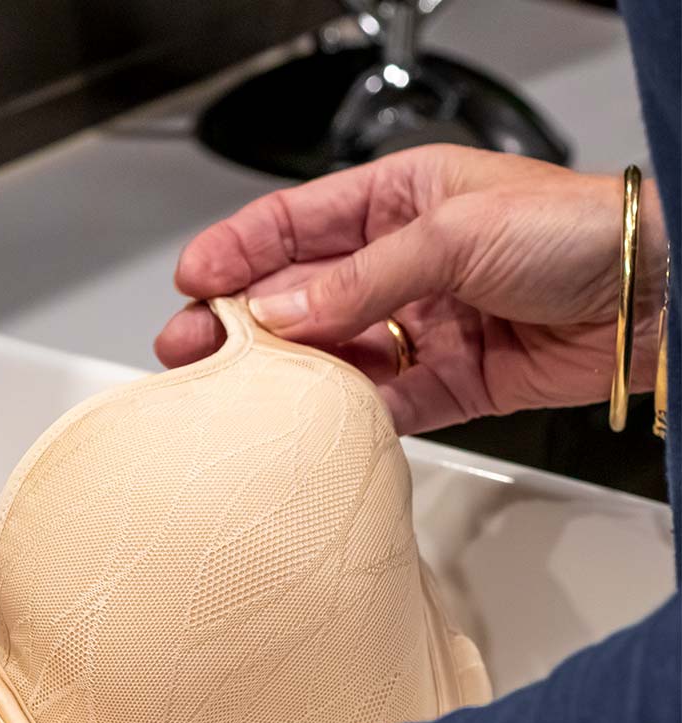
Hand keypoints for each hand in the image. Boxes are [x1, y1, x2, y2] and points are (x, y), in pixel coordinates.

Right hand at [154, 146, 668, 434]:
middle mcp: (403, 263)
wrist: (663, 296)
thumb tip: (279, 310)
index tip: (193, 282)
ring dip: (285, 374)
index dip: (238, 252)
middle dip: (240, 322)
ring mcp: (422, 325)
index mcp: (399, 201)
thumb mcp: (453, 233)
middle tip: (191, 350)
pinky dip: (343, 415)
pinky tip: (309, 420)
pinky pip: (379, 403)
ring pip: (330, 354)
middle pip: (299, 295)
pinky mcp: (448, 382)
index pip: (295, 224)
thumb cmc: (579, 230)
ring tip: (239, 392)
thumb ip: (359, 279)